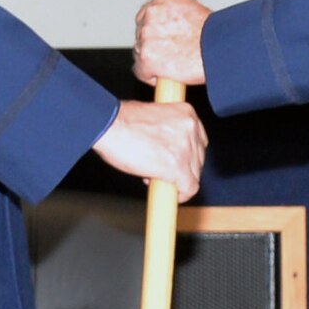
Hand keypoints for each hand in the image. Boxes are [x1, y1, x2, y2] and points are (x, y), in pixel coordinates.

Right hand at [93, 99, 207, 199]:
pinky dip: (181, 195)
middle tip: (161, 169)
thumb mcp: (155, 116)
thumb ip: (168, 130)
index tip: (175, 159)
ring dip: (178, 180)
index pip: (198, 140)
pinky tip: (171, 194)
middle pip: (198, 158)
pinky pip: (189, 188)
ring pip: (194, 174)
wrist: (110, 126)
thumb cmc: (123, 120)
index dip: (186, 153)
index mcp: (186, 113)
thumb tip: (168, 148)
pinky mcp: (178, 167)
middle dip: (183, 167)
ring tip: (156, 177)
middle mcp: (191, 129)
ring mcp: (186, 149)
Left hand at [134, 0, 210, 87]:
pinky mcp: (147, 57)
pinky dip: (151, 76)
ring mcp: (147, 36)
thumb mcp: (193, 11)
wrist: (219, 49)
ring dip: (152, 61)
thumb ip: (173, 16)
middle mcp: (151, 15)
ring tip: (173, 63)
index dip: (154, 32)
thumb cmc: (213, 34)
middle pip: (140, 35)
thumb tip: (169, 26)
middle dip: (152, 46)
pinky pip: (141, 71)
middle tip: (171, 53)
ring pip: (139, 53)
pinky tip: (168, 74)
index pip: (145, 16)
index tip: (161, 39)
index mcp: (161, 0)